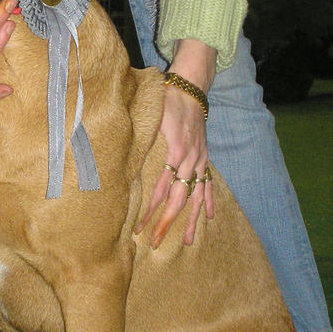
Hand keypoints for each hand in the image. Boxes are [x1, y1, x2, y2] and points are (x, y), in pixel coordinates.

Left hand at [136, 39, 215, 247]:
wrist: (191, 88)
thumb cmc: (167, 101)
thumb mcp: (151, 119)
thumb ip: (141, 142)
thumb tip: (122, 163)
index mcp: (175, 152)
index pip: (160, 189)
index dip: (149, 211)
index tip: (138, 228)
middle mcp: (190, 160)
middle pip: (179, 199)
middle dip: (168, 223)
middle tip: (157, 243)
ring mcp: (200, 161)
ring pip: (197, 196)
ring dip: (193, 220)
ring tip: (190, 242)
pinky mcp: (204, 158)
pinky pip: (209, 183)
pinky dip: (209, 201)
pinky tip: (210, 217)